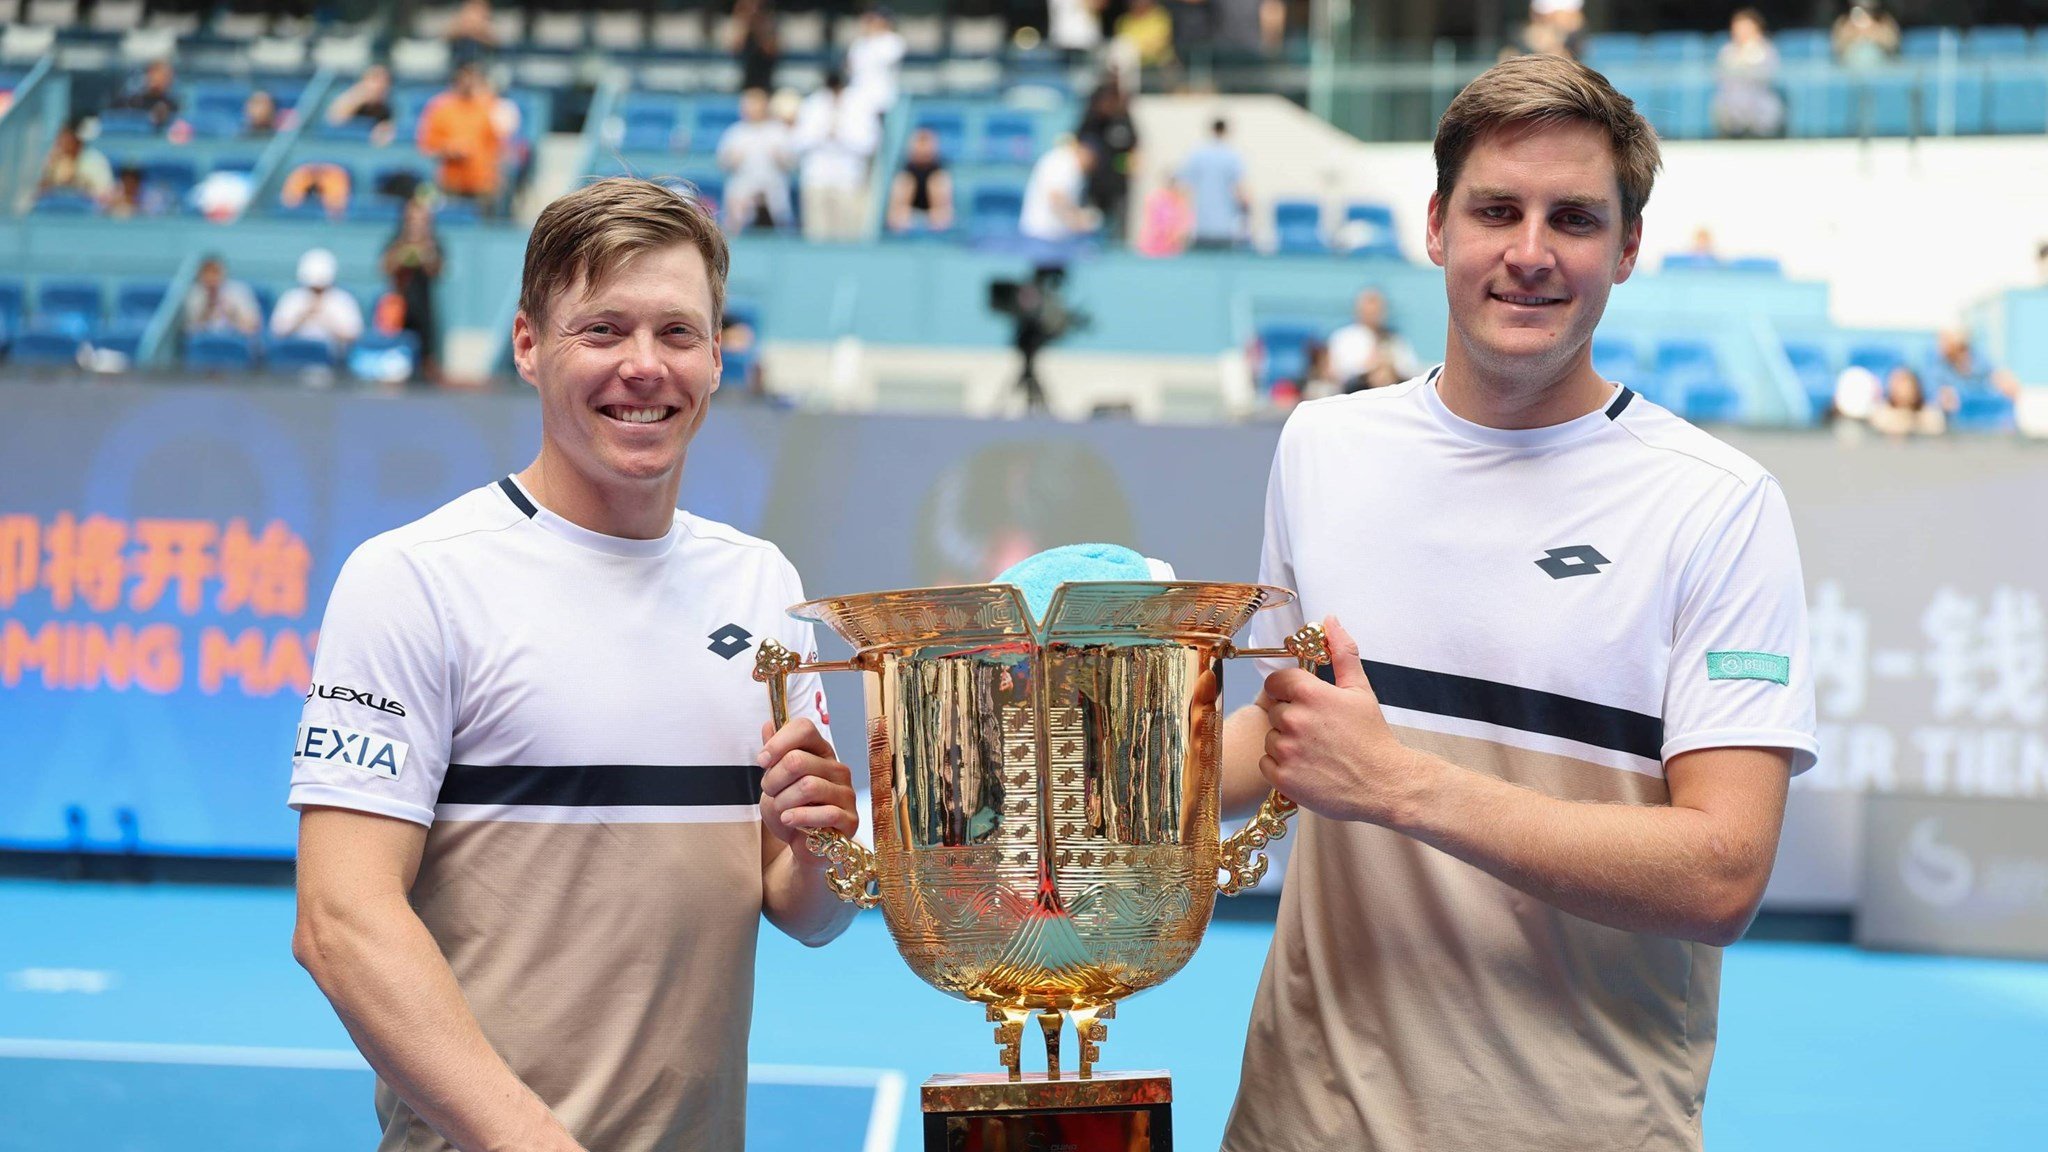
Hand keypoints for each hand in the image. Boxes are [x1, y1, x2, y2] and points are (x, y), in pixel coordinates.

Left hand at [757, 718, 858, 847]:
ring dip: (783, 801)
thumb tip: (768, 723)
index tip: (762, 760)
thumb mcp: (776, 781)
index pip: (804, 728)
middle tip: (771, 793)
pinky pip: (824, 812)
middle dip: (773, 780)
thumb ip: (774, 754)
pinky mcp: (850, 819)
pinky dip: (799, 817)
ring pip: (808, 786)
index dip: (778, 742)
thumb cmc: (791, 810)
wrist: (803, 846)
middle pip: (797, 760)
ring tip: (781, 810)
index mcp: (820, 752)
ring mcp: (846, 793)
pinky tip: (789, 820)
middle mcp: (837, 768)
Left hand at [1256, 616, 1432, 826]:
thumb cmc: (1372, 738)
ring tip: (1314, 751)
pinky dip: (1281, 766)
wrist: (1384, 784)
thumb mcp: (1360, 690)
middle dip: (1290, 717)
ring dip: (1285, 742)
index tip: (1302, 701)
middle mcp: (1294, 719)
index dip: (1288, 690)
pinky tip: (1306, 767)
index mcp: (1310, 694)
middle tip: (1317, 731)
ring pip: (1269, 737)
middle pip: (1274, 710)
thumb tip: (1330, 621)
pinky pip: (1266, 763)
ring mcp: (1287, 750)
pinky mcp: (1283, 777)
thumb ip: (1342, 653)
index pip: (1276, 681)